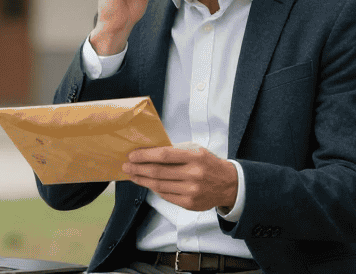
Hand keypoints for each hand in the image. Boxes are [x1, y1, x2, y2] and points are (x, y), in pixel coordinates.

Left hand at [123, 145, 238, 211]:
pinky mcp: (189, 204)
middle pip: (158, 172)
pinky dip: (154, 189)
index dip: (145, 155)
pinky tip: (147, 184)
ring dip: (142, 180)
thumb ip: (176, 152)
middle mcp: (193, 175)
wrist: (229, 185)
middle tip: (126, 166)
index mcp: (195, 157)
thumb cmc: (209, 164)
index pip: (164, 155)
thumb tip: (149, 152)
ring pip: (159, 186)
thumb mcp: (196, 151)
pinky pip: (166, 196)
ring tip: (132, 175)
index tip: (132, 155)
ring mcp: (191, 191)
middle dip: (138, 169)